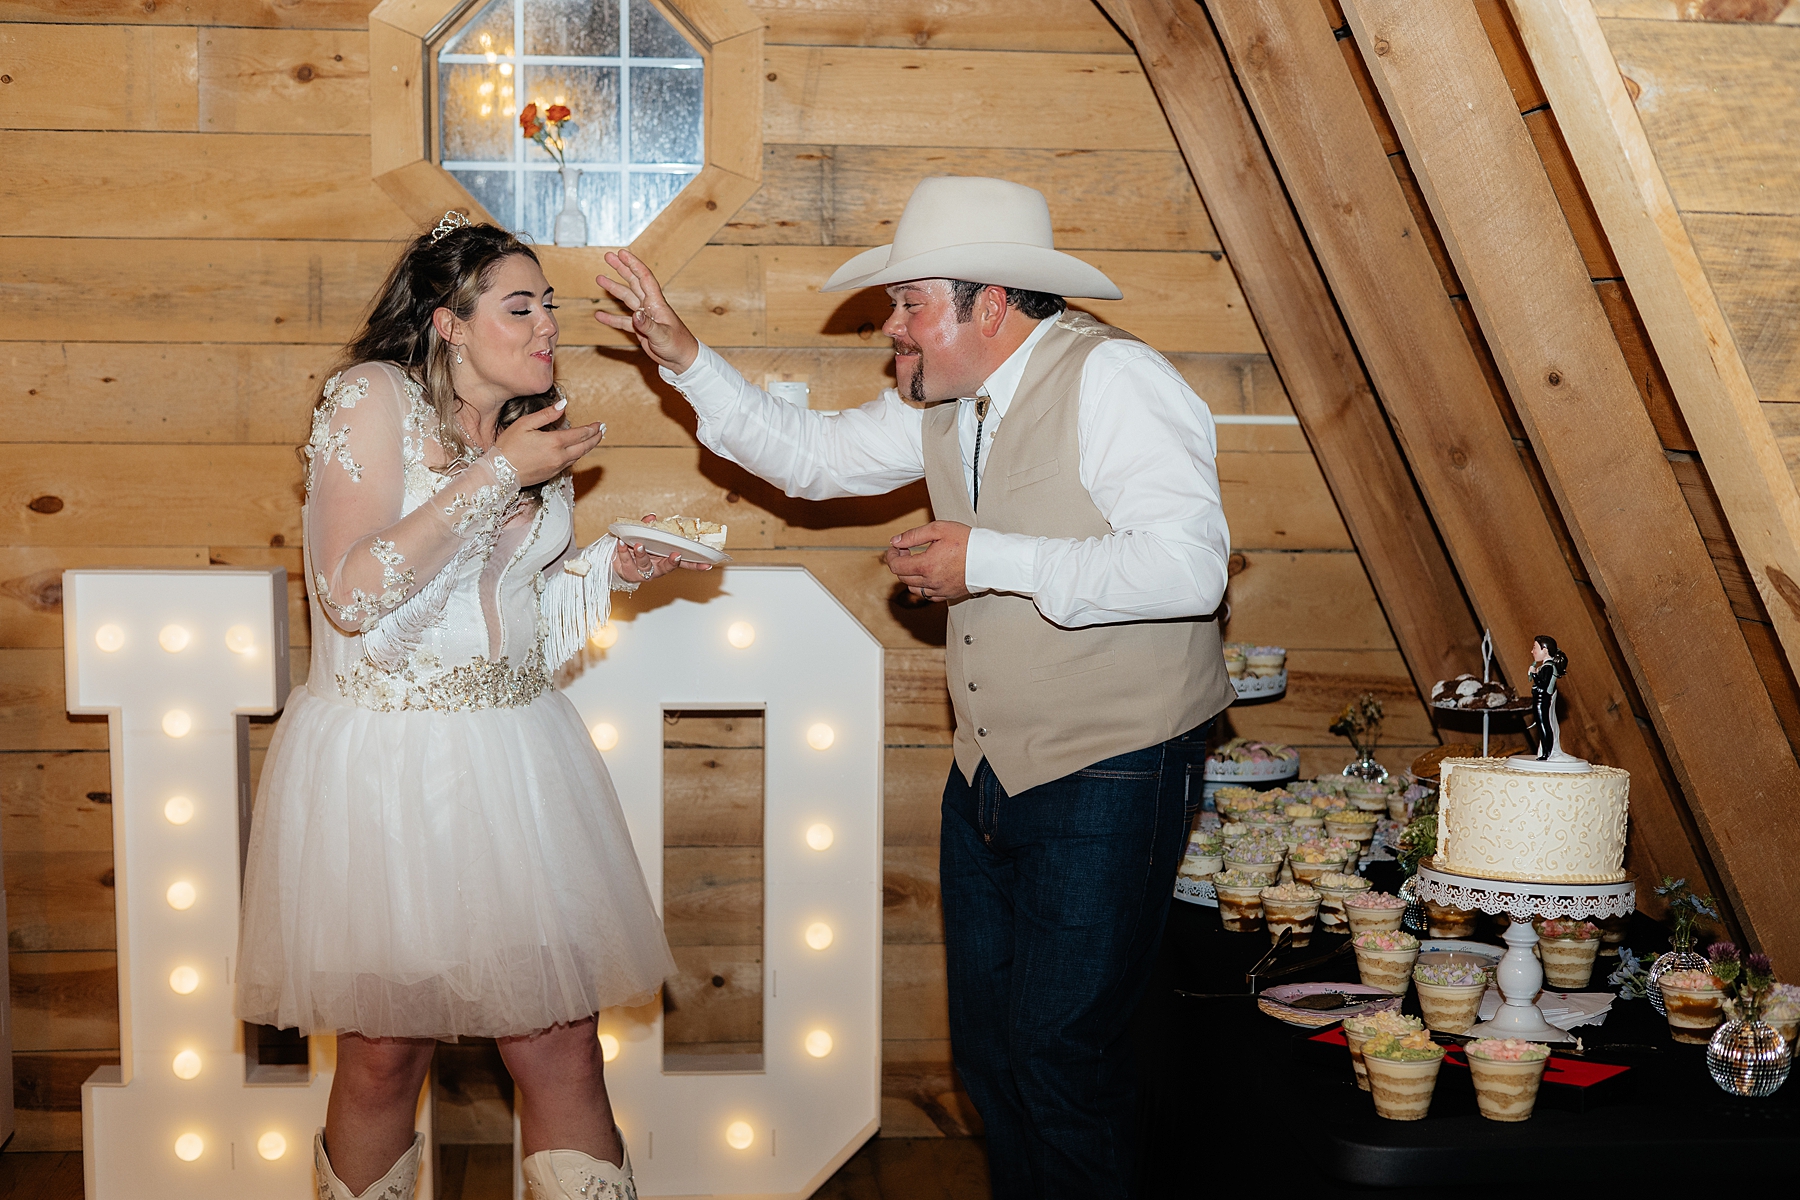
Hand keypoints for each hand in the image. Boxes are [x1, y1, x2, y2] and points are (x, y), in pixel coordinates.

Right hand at [494, 400, 603, 485]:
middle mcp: (559, 456)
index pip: (580, 434)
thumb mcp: (525, 424)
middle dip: (595, 438)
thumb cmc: (508, 447)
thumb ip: (546, 415)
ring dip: (587, 447)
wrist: (499, 474)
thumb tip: (563, 405)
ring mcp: (556, 467)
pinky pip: (569, 464)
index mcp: (554, 442)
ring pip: (578, 456)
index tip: (599, 424)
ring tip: (593, 440)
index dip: (592, 429)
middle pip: (584, 447)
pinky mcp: (551, 475)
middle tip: (603, 431)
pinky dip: (576, 455)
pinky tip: (576, 451)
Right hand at [594, 250, 700, 372]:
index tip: (622, 253)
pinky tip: (600, 315)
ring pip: (626, 298)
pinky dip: (611, 317)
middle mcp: (650, 307)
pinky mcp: (640, 329)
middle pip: (633, 282)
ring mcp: (644, 317)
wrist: (683, 360)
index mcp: (657, 304)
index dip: (633, 265)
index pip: (644, 278)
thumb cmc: (678, 346)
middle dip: (621, 268)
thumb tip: (635, 314)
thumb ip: (648, 326)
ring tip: (600, 279)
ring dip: (614, 289)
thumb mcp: (663, 336)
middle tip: (608, 256)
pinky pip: (623, 321)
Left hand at [612, 513, 713, 583]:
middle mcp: (655, 568)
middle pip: (666, 568)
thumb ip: (648, 527)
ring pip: (644, 564)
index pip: (683, 563)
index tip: (706, 563)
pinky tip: (621, 543)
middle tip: (676, 555)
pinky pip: (625, 560)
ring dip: (642, 554)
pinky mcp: (627, 571)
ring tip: (638, 545)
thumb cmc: (633, 547)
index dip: (696, 565)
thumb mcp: (643, 536)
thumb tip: (653, 517)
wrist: (613, 558)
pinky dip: (623, 551)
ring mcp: (641, 571)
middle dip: (671, 562)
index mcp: (663, 559)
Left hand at [885, 521, 970, 602]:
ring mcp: (940, 590)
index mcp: (926, 565)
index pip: (896, 566)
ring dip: (910, 576)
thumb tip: (896, 541)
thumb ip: (913, 535)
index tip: (896, 548)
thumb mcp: (938, 529)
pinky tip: (929, 574)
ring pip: (913, 588)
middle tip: (906, 550)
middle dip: (900, 563)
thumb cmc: (968, 542)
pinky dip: (923, 586)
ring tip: (917, 562)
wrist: (990, 557)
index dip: (892, 555)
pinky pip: (928, 595)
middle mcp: (931, 581)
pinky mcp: (948, 595)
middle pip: (903, 577)